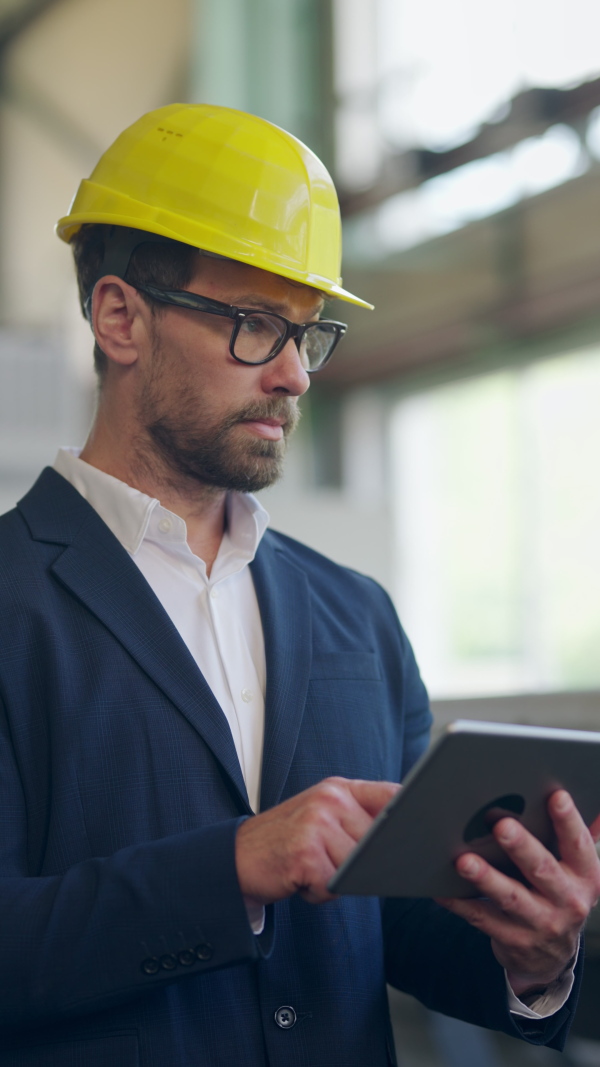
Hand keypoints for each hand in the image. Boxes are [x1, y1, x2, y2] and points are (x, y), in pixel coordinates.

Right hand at [235, 777, 398, 905]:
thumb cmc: (287, 841)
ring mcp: (317, 824)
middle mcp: (329, 800)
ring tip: (311, 870)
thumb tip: (405, 840)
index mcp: (338, 788)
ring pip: (357, 867)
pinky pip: (333, 886)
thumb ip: (358, 818)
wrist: (236, 857)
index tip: (419, 835)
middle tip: (334, 864)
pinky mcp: (306, 854)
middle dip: (365, 864)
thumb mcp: (321, 816)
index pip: (390, 795)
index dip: (409, 816)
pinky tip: (299, 880)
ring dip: (338, 881)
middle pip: (378, 842)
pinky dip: (318, 893)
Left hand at [437, 790, 599, 996]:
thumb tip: (594, 804)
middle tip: (502, 825)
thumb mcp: (578, 869)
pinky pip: (482, 918)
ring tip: (464, 860)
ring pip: (510, 898)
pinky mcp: (514, 940)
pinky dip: (460, 903)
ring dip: (486, 878)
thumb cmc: (559, 894)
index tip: (555, 796)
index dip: (568, 820)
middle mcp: (568, 901)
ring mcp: (541, 923)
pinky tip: (442, 890)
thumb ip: (581, 836)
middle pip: (542, 870)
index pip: (578, 844)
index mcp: (585, 875)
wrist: (552, 957)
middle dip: (521, 847)